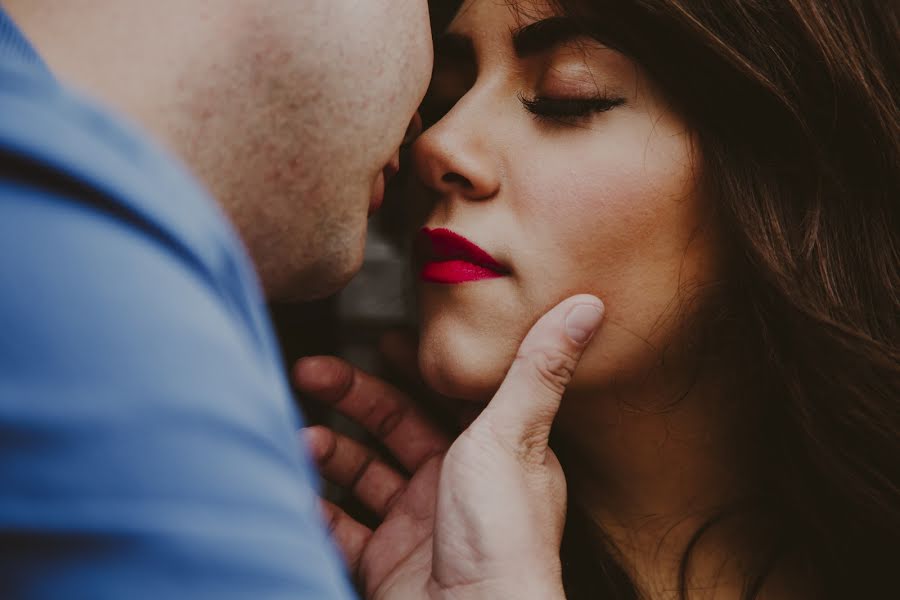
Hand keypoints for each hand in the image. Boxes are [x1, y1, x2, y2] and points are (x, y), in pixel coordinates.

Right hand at [294, 295, 604, 599]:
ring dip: (330, 450)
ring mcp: (419, 524)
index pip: (449, 395)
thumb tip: (588, 306)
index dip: (416, 366)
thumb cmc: (502, 534)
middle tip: (312, 372)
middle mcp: (455, 484)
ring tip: (303, 439)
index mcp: (491, 452)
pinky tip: (298, 487)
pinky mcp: (387, 562)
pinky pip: (343, 525)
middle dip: (353, 397)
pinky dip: (317, 506)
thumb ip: (537, 368)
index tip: (383, 337)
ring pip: (364, 472)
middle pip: (395, 427)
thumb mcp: (513, 434)